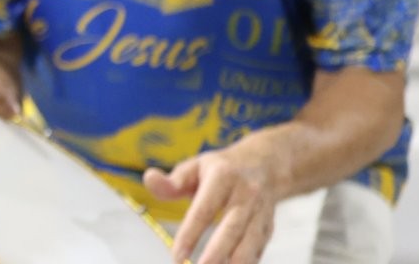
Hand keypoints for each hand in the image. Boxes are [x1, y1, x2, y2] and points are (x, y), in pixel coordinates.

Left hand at [146, 140, 283, 263]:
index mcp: (222, 176)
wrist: (263, 164)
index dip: (190, 234)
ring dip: (236, 263)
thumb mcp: (194, 167)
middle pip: (231, 229)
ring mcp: (261, 212)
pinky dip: (247, 263)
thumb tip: (149, 179)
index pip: (204, 210)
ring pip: (250, 242)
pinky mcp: (269, 227)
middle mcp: (246, 194)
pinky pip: (259, 249)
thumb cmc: (220, 169)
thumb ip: (172, 181)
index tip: (177, 256)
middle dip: (216, 254)